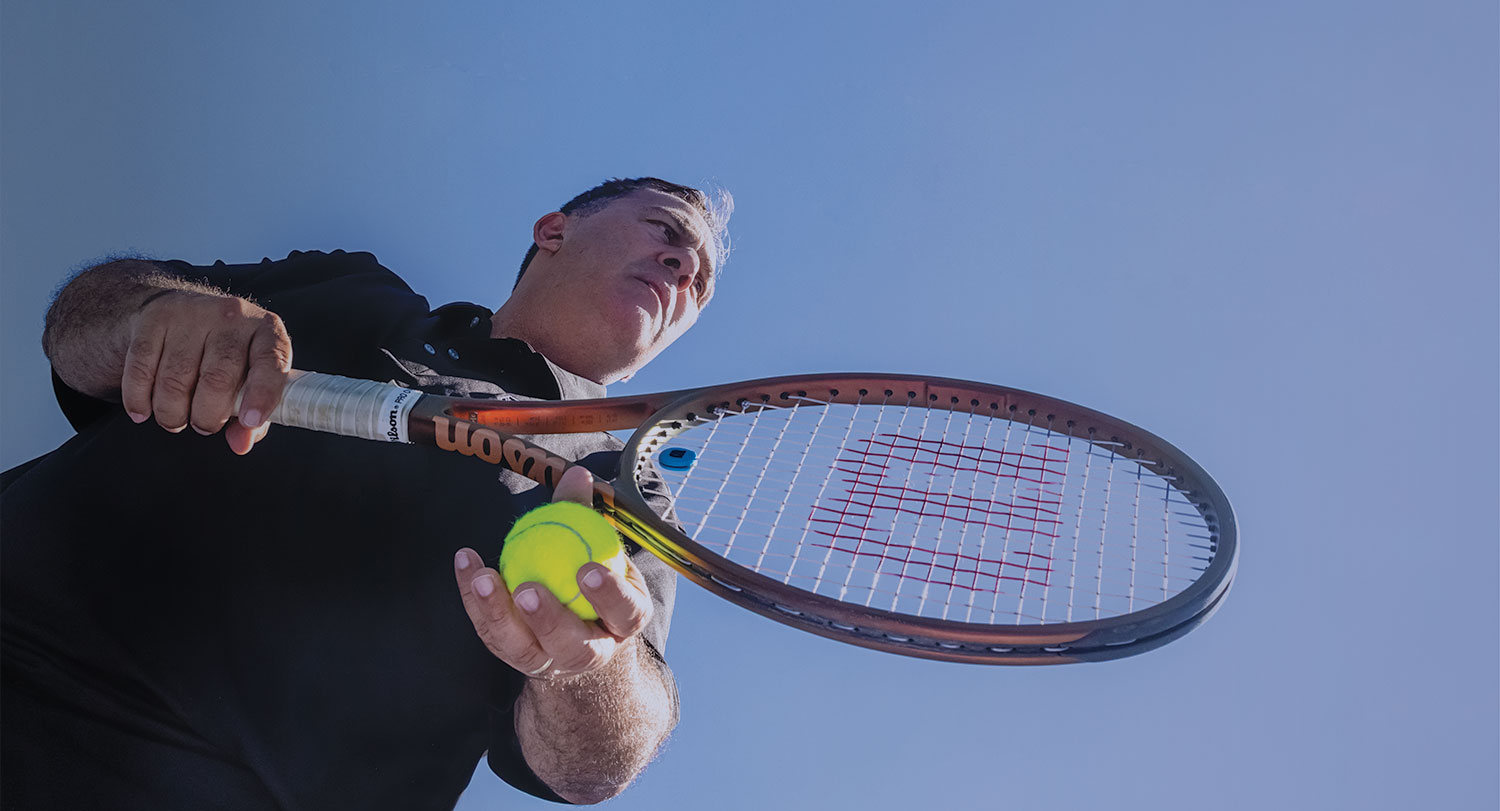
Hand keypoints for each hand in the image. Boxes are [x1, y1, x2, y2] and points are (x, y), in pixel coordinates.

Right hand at [123, 289, 291, 454]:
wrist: (180, 309)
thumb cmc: (222, 353)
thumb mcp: (248, 378)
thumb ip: (251, 416)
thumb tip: (242, 443)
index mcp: (265, 330)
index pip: (271, 362)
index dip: (262, 395)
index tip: (250, 421)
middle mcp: (230, 316)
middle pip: (217, 379)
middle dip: (207, 417)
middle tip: (204, 426)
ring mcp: (190, 314)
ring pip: (175, 381)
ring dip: (172, 414)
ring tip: (176, 417)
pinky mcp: (154, 319)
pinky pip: (141, 372)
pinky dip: (140, 401)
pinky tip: (145, 409)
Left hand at [454, 466, 653, 679]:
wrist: (583, 627)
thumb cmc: (594, 576)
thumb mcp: (600, 547)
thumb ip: (584, 514)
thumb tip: (577, 474)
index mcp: (624, 621)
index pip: (624, 611)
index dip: (609, 595)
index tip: (587, 569)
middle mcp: (590, 650)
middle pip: (571, 645)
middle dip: (548, 620)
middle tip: (527, 590)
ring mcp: (550, 660)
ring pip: (523, 649)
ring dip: (499, 614)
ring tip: (485, 579)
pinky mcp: (514, 656)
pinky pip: (490, 631)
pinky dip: (474, 599)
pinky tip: (467, 563)